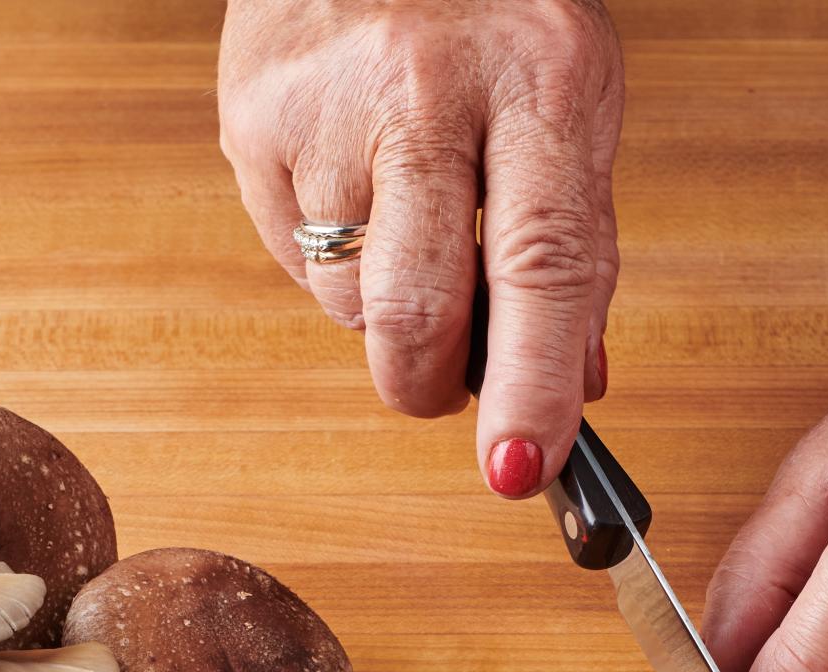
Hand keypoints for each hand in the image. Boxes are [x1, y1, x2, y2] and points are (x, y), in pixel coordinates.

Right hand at [218, 0, 622, 496]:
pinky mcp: (249, 119)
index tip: (519, 470)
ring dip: (385, 309)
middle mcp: (425, 93)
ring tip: (407, 221)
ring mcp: (324, 108)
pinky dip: (333, 258)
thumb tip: (574, 389)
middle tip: (449, 384)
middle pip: (413, 308)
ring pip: (348, 301)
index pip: (542, 266)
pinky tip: (356, 184)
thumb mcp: (573, 105)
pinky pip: (293, 260)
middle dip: (430, 386)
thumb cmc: (494, 13)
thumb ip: (578, 248)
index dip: (530, 385)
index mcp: (539, 84)